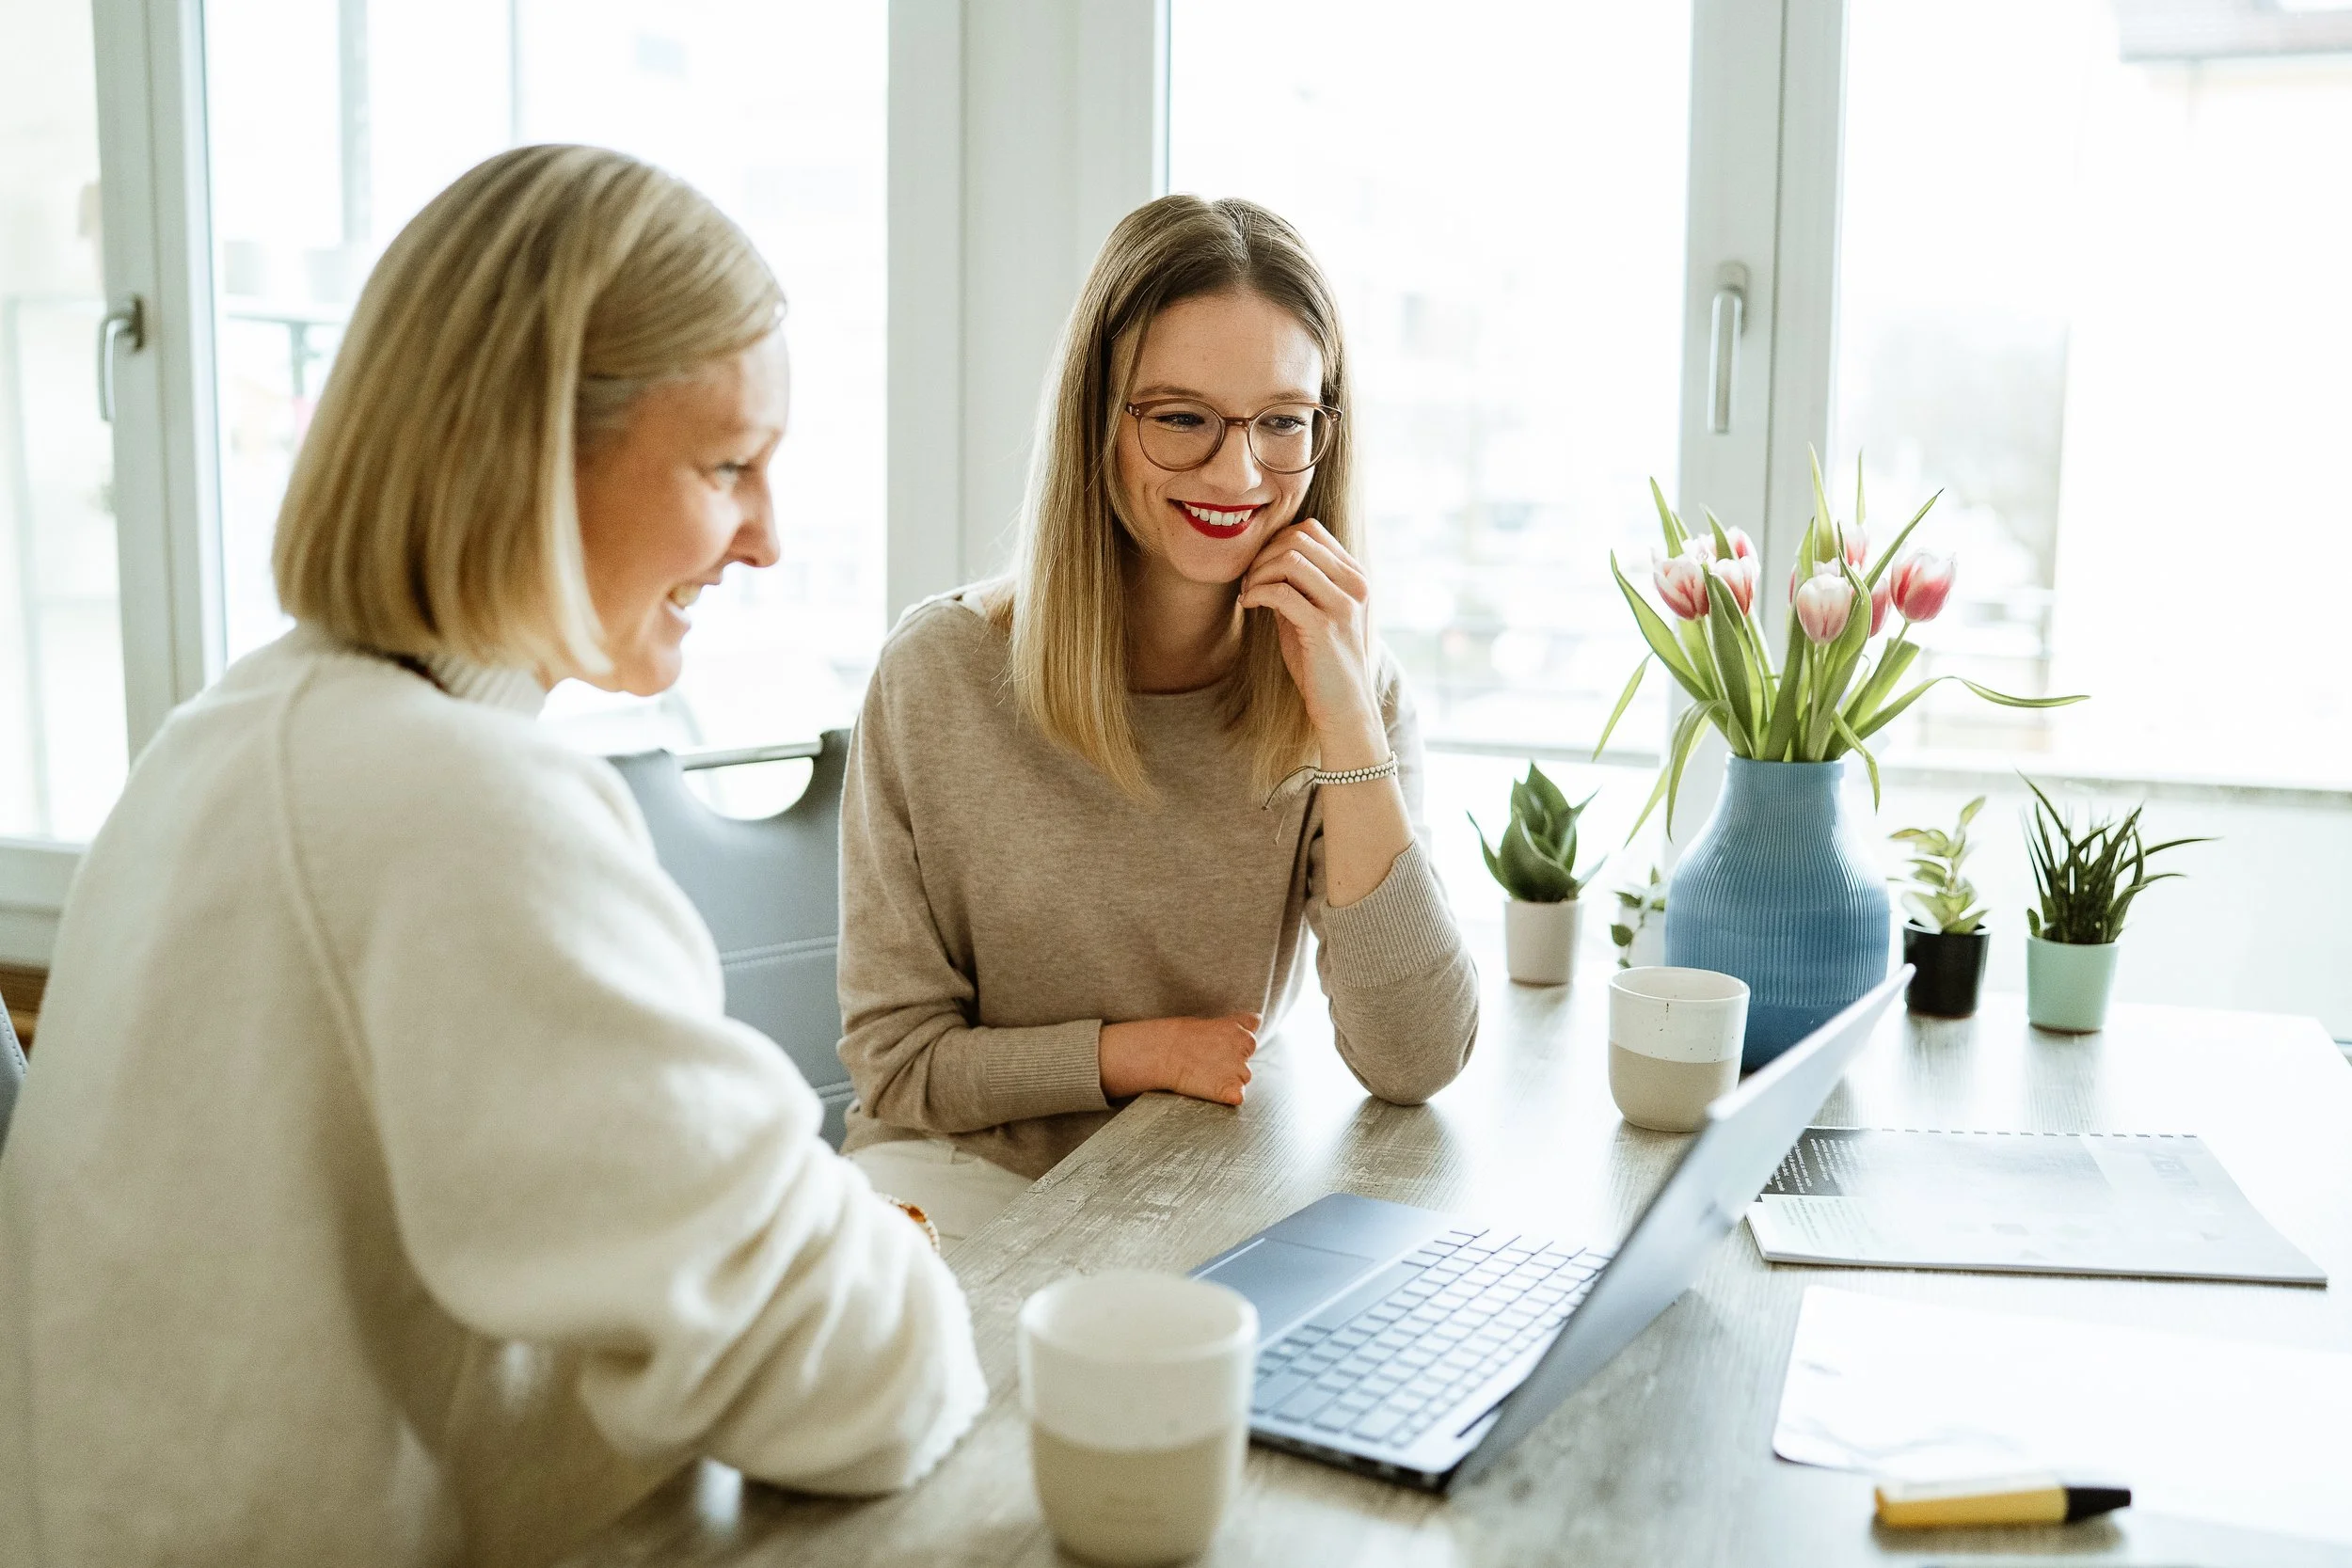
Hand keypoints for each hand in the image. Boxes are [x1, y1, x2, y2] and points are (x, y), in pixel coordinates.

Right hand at [1098, 1013, 1261, 1105]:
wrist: (1162, 1052)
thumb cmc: (1182, 1036)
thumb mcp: (1215, 1020)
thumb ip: (1240, 1023)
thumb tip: (1258, 1019)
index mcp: (1242, 1031)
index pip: (1250, 1041)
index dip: (1234, 1047)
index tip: (1215, 1047)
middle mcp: (1245, 1049)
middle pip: (1247, 1063)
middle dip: (1233, 1065)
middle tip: (1207, 1063)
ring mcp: (1239, 1070)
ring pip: (1243, 1079)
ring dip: (1230, 1079)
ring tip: (1204, 1074)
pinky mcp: (1230, 1090)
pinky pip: (1238, 1097)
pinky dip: (1229, 1096)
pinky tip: (1211, 1090)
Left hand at [1236, 520, 1384, 765]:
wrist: (1343, 707)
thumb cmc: (1322, 662)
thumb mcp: (1313, 613)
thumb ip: (1297, 585)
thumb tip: (1264, 560)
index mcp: (1354, 576)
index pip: (1310, 531)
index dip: (1275, 542)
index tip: (1259, 568)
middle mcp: (1355, 584)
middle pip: (1298, 539)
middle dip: (1263, 555)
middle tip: (1248, 581)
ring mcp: (1343, 604)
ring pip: (1290, 560)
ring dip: (1258, 573)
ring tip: (1248, 594)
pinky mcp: (1324, 627)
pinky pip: (1281, 592)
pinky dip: (1257, 593)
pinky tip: (1249, 605)